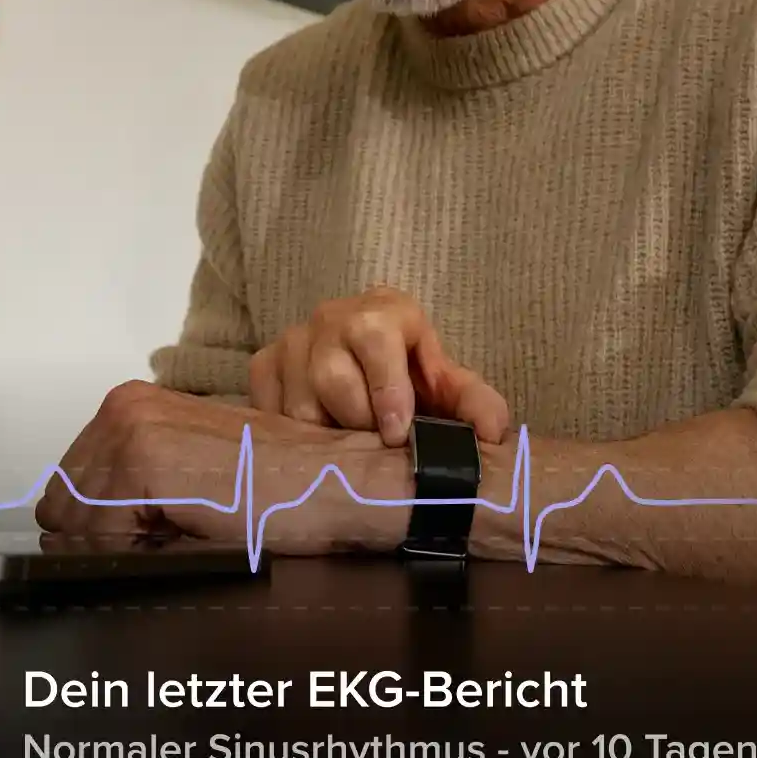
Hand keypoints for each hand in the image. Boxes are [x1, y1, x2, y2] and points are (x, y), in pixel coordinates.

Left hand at [34, 381, 405, 552]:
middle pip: (63, 510)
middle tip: (179, 532)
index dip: (106, 533)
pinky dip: (135, 553)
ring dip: (123, 546)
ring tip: (187, 530)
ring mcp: (129, 428)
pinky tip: (188, 532)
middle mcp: (121, 406)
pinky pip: (98, 537)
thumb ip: (129, 489)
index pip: (67, 496)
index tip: (164, 531)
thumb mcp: (189, 475)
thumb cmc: (276, 489)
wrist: (334, 481)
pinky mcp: (143, 458)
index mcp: (130, 406)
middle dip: (109, 539)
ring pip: (74, 527)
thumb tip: (72, 538)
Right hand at [248, 285, 509, 447]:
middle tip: (374, 445)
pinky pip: (268, 408)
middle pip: (331, 379)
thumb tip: (492, 432)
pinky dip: (291, 434)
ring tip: (347, 445)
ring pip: (297, 403)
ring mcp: (293, 340)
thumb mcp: (447, 385)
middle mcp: (332, 317)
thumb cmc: (412, 375)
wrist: (371, 358)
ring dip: (325, 435)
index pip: (376, 342)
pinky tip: (314, 439)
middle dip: (357, 422)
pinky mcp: (264, 363)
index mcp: (383, 312)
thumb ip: (476, 403)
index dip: (387, 392)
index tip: (396, 433)